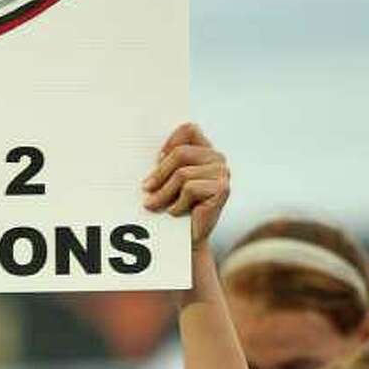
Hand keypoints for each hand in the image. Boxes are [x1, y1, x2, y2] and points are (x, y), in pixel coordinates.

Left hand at [142, 123, 229, 245]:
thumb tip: (149, 151)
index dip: (170, 142)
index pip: (189, 129)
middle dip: (159, 173)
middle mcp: (218, 158)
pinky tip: (175, 213)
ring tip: (153, 205)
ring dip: (163, 193)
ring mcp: (222, 173)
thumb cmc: (173, 207)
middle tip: (145, 189)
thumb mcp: (167, 180)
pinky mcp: (222, 189)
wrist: (187, 240)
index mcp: (205, 150)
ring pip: (182, 174)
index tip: (156, 160)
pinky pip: (189, 189)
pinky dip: (177, 204)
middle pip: (180, 153)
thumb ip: (165, 162)